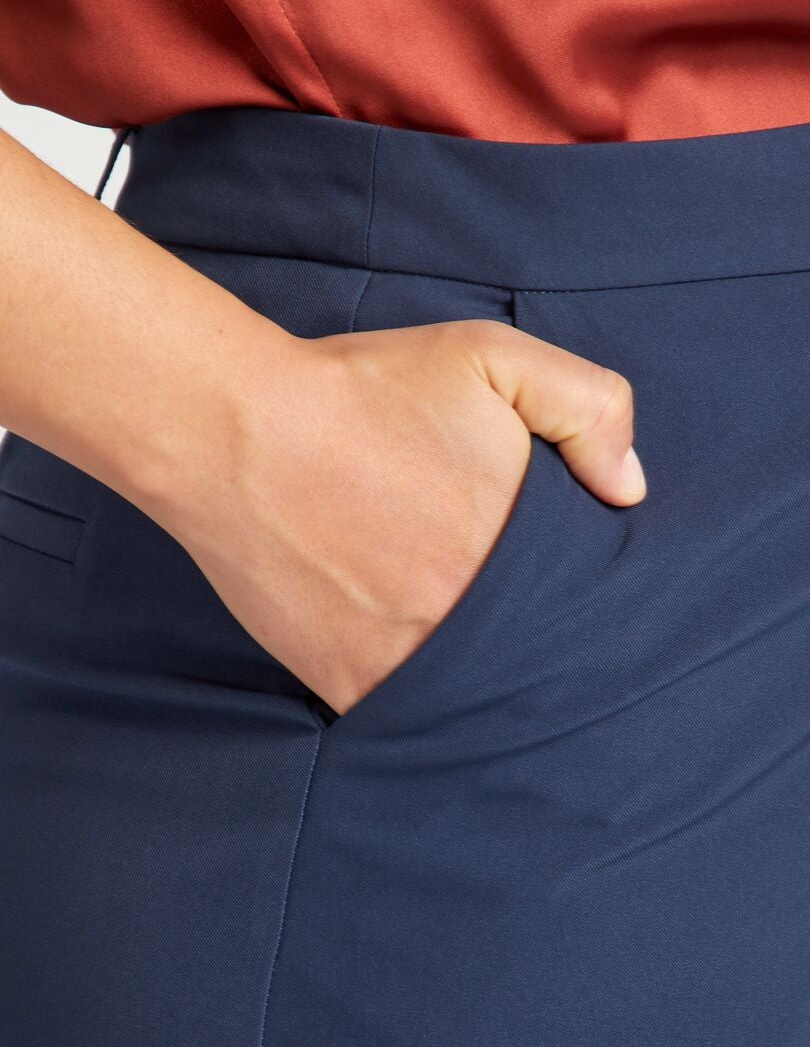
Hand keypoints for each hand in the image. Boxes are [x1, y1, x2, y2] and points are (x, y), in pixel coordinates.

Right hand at [153, 318, 645, 715]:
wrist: (238, 431)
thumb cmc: (362, 390)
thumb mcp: (492, 358)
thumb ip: (588, 407)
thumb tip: (628, 490)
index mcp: (517, 551)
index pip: (588, 605)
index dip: (588, 604)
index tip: (575, 595)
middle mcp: (469, 620)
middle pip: (536, 659)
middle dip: (537, 645)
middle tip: (523, 626)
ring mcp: (406, 662)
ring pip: (476, 698)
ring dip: (483, 683)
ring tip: (471, 651)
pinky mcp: (344, 684)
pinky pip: (407, 717)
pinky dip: (421, 707)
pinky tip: (416, 667)